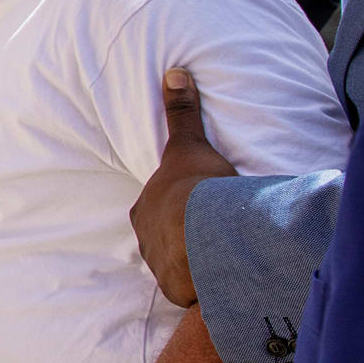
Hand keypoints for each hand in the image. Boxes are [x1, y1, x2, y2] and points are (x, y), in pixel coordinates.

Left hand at [130, 68, 234, 308]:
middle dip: (181, 236)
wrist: (208, 237)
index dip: (173, 206)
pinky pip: (191, 287)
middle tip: (209, 234)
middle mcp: (144, 239)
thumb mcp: (189, 145)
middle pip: (163, 237)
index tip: (191, 208)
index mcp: (144, 209)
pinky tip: (220, 279)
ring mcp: (158, 267)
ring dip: (192, 261)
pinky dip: (203, 283)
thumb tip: (173, 73)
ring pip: (175, 263)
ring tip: (217, 258)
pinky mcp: (176, 290)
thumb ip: (182, 113)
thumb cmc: (197, 189)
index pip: (155, 207)